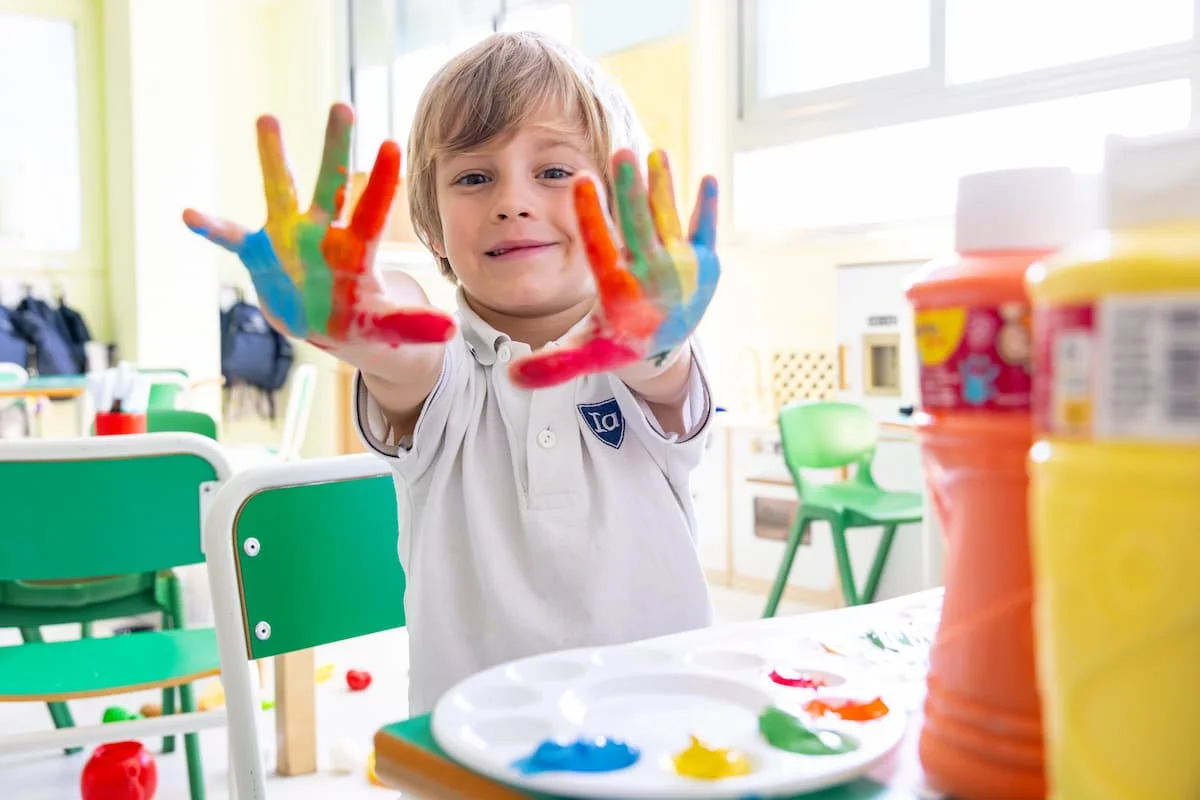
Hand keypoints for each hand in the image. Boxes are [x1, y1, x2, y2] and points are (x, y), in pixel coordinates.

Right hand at [182, 103, 454, 346]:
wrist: (324, 325)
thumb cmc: (360, 318)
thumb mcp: (387, 326)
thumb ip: (415, 326)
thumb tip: (452, 333)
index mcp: (356, 249)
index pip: (372, 211)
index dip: (381, 182)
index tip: (391, 144)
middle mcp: (323, 233)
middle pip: (331, 183)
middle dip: (335, 147)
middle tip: (343, 105)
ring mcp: (289, 239)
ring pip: (280, 190)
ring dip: (273, 157)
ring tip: (267, 116)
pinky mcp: (261, 254)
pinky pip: (232, 238)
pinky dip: (212, 228)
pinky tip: (188, 213)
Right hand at [509, 149, 718, 388]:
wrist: (666, 351)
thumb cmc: (616, 343)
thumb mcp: (585, 353)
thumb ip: (551, 364)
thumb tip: (513, 378)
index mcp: (620, 292)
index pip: (601, 248)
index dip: (591, 215)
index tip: (581, 180)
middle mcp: (652, 276)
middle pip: (640, 226)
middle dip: (631, 190)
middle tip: (622, 153)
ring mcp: (681, 267)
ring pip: (669, 219)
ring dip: (663, 187)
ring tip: (655, 153)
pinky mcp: (704, 262)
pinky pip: (704, 229)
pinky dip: (707, 207)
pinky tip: (708, 179)